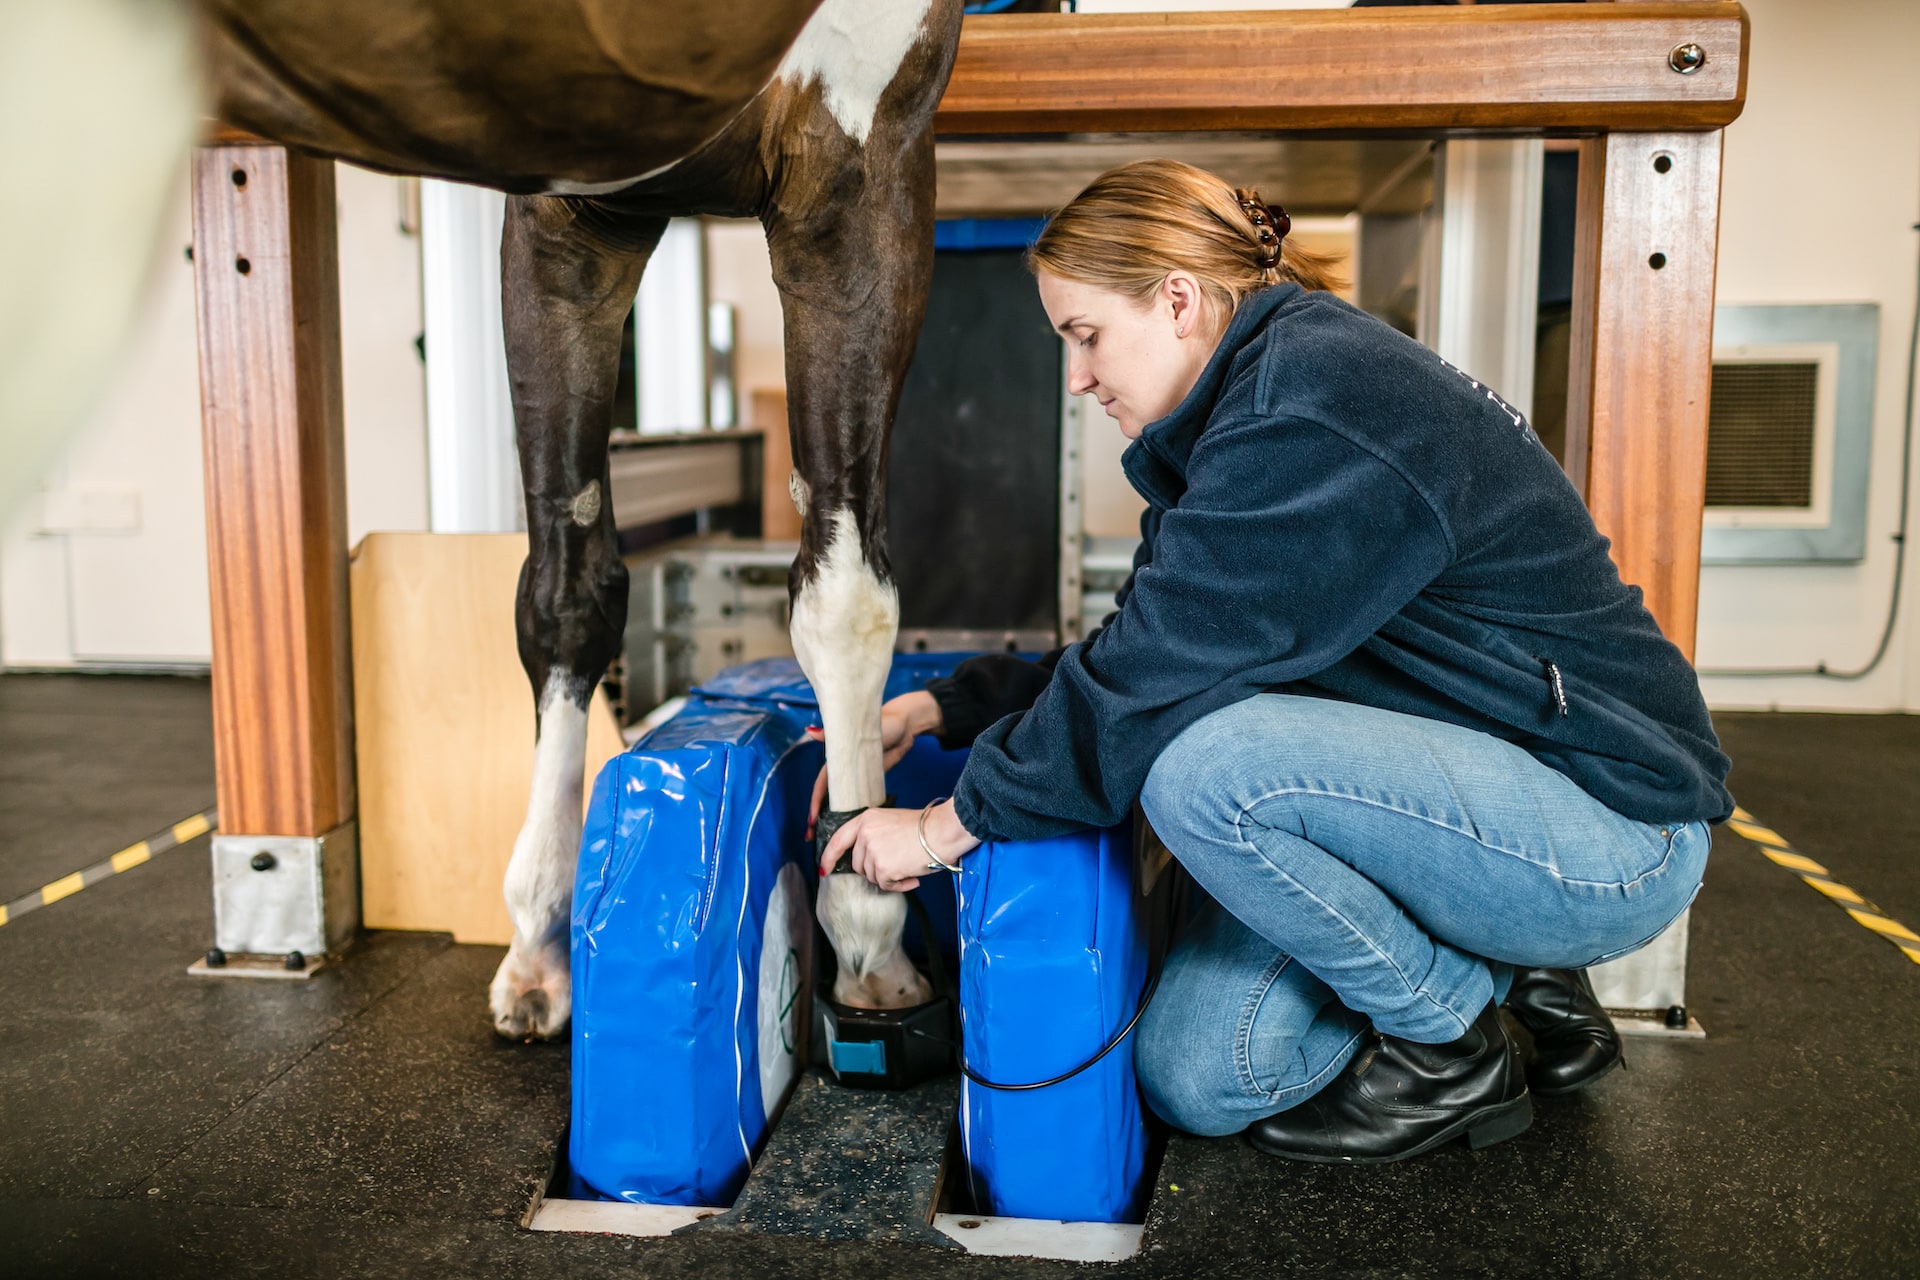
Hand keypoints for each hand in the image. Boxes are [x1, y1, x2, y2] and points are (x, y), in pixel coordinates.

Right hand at [806, 690, 944, 836]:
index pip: (821, 784)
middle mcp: (843, 769)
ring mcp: (856, 776)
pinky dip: (851, 812)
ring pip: (840, 800)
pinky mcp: (869, 779)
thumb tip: (810, 732)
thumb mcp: (855, 729)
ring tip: (827, 837)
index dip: (815, 802)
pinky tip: (849, 827)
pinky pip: (857, 799)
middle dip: (818, 816)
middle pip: (827, 796)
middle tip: (811, 836)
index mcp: (836, 758)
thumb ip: (832, 733)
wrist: (906, 726)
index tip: (811, 820)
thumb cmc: (882, 722)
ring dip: (832, 818)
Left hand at [818, 799, 980, 892]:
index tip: (824, 868)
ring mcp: (873, 852)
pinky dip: (898, 885)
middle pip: (858, 864)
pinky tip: (911, 876)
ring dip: (888, 876)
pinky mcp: (883, 869)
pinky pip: (885, 885)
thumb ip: (873, 835)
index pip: (838, 840)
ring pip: (871, 876)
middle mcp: (865, 834)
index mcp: (866, 819)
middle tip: (895, 863)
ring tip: (907, 866)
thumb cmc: (924, 828)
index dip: (829, 857)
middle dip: (873, 869)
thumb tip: (864, 859)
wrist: (941, 832)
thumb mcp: (890, 821)